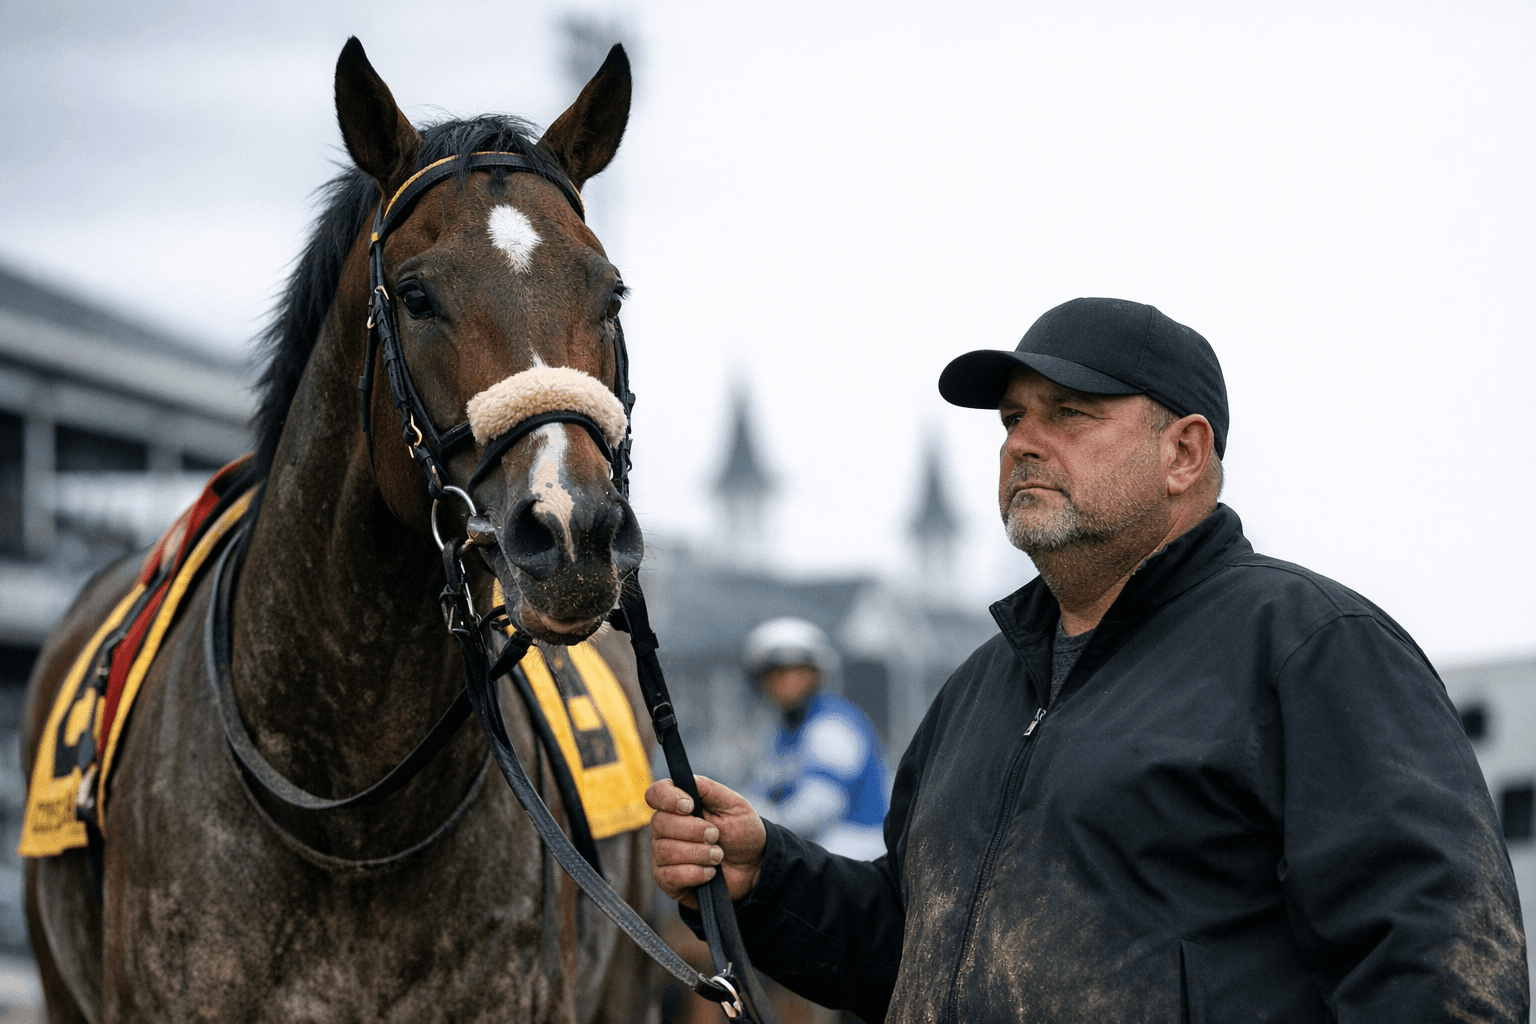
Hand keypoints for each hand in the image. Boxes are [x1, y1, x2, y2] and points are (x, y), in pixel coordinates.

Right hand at [646, 775, 765, 908]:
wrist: (753, 866)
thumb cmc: (741, 831)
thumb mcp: (733, 804)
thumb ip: (709, 789)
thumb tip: (686, 778)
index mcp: (678, 804)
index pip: (655, 793)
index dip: (667, 798)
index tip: (690, 806)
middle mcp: (665, 828)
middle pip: (659, 823)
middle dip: (693, 830)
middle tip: (716, 835)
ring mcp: (663, 854)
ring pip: (665, 850)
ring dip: (698, 853)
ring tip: (718, 855)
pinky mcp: (667, 879)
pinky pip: (669, 876)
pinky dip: (695, 873)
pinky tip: (710, 872)